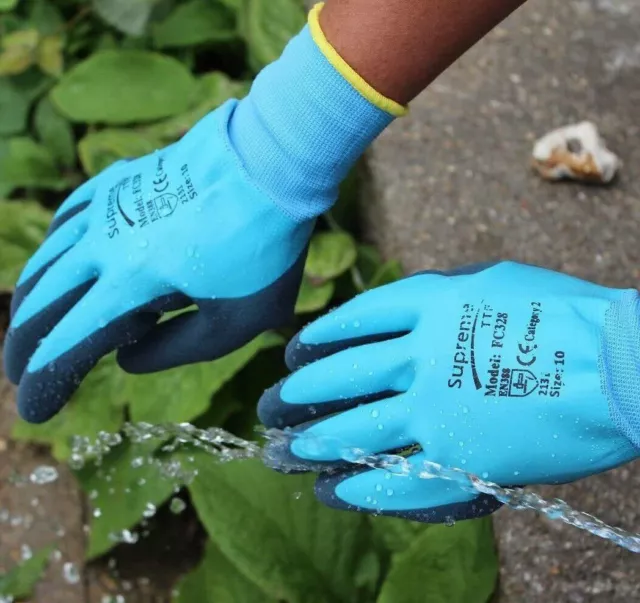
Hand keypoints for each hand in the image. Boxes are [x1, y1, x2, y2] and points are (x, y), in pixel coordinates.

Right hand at [5, 102, 311, 422]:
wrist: (272, 164)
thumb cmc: (264, 248)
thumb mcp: (235, 321)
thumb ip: (177, 348)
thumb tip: (125, 359)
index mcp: (132, 282)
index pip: (70, 342)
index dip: (46, 381)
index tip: (35, 411)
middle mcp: (105, 243)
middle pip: (43, 302)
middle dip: (25, 345)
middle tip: (17, 373)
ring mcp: (109, 207)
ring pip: (48, 258)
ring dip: (32, 298)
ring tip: (28, 324)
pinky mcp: (120, 181)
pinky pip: (69, 217)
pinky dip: (55, 249)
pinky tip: (59, 258)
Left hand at [258, 262, 639, 522]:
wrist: (620, 362)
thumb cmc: (563, 313)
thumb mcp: (491, 282)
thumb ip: (436, 298)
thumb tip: (396, 313)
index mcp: (430, 307)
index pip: (353, 321)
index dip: (317, 338)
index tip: (295, 352)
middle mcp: (422, 357)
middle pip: (340, 377)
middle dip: (297, 394)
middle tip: (270, 406)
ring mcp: (438, 412)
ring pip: (355, 430)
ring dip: (313, 444)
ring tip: (287, 451)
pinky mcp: (462, 461)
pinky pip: (397, 480)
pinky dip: (359, 488)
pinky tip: (333, 491)